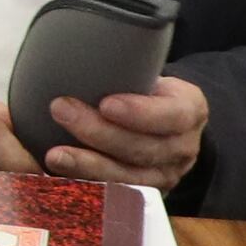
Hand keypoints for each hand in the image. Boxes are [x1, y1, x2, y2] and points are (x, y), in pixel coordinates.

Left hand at [39, 76, 207, 190]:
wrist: (162, 123)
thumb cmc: (143, 90)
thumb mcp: (148, 73)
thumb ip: (128, 68)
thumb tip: (77, 49)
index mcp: (190, 110)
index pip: (172, 115)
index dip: (139, 113)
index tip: (106, 103)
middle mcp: (183, 148)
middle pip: (143, 148)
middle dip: (99, 133)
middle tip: (61, 111)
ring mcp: (166, 176)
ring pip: (129, 177)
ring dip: (89, 165)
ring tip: (54, 154)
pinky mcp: (144, 194)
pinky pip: (116, 195)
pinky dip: (87, 186)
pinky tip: (60, 177)